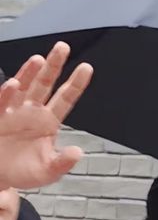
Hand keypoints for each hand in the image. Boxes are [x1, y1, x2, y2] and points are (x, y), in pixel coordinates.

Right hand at [0, 42, 92, 190]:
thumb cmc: (23, 171)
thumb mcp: (47, 172)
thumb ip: (62, 163)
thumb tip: (77, 153)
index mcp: (48, 121)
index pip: (65, 99)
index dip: (76, 84)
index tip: (86, 68)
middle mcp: (32, 110)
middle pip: (45, 83)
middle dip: (53, 66)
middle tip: (63, 47)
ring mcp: (13, 110)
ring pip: (23, 86)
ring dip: (30, 72)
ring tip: (39, 60)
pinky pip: (2, 102)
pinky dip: (7, 92)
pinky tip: (14, 84)